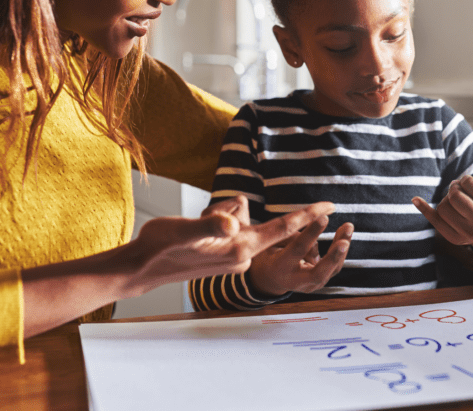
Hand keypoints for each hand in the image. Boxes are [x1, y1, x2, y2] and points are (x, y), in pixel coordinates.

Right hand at [124, 197, 337, 294]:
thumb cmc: (161, 248)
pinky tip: (192, 236)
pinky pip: (228, 226)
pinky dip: (213, 223)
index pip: (281, 229)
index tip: (330, 205)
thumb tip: (232, 221)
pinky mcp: (223, 256)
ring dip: (216, 217)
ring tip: (191, 231)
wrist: (142, 268)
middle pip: (250, 217)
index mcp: (239, 249)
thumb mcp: (185, 230)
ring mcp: (233, 257)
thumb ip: (211, 226)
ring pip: (237, 219)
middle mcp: (242, 255)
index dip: (306, 215)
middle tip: (201, 222)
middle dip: (230, 211)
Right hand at [247, 218, 352, 296]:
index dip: (311, 233)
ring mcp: (310, 285)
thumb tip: (316, 228)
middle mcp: (296, 281)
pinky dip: (341, 251)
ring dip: (342, 249)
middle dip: (333, 257)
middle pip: (319, 273)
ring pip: (332, 270)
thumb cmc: (271, 254)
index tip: (323, 217)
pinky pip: (334, 267)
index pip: (298, 250)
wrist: (271, 278)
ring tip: (348, 227)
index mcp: (280, 268)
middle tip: (344, 242)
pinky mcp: (320, 282)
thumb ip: (291, 235)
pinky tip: (345, 234)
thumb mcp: (272, 243)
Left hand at [412, 175, 472, 255]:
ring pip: (443, 206)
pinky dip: (424, 208)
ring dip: (446, 200)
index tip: (468, 184)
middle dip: (453, 189)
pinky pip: (435, 220)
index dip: (465, 180)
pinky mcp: (455, 239)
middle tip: (457, 191)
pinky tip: (416, 199)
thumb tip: (450, 186)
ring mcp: (469, 234)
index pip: (469, 182)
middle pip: (455, 195)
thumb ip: (471, 185)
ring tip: (456, 203)